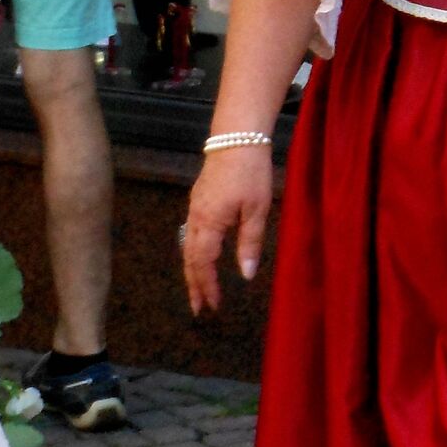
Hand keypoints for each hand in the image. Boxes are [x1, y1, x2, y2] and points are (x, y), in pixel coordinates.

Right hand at [181, 144, 272, 315]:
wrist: (237, 137)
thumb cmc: (251, 173)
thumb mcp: (258, 210)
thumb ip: (250, 243)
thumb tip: (245, 275)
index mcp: (209, 223)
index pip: (203, 263)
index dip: (207, 286)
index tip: (212, 305)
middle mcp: (195, 218)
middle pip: (190, 259)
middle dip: (194, 285)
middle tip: (198, 309)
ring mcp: (194, 207)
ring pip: (188, 246)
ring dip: (193, 270)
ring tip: (198, 290)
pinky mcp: (198, 199)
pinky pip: (191, 233)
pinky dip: (194, 252)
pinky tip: (201, 257)